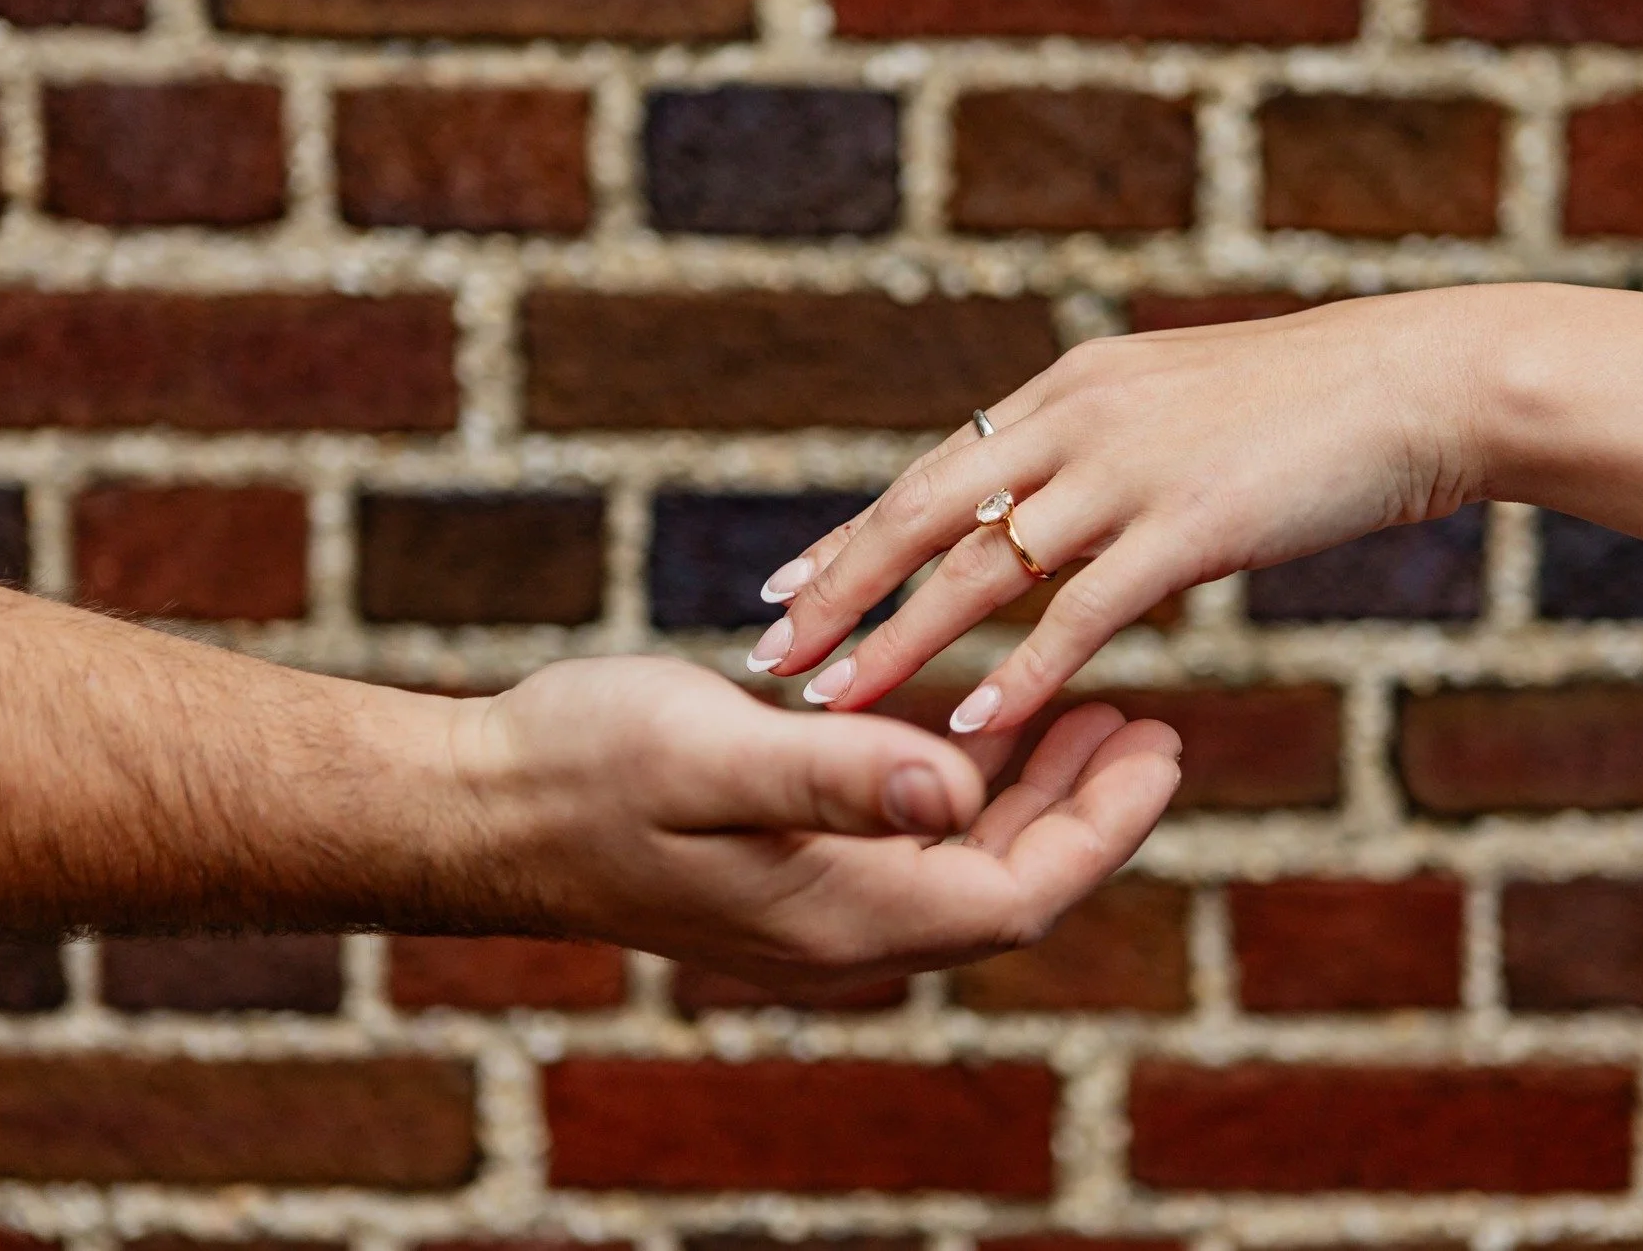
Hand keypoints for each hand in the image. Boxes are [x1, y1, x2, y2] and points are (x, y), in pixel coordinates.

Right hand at [451, 656, 1181, 989]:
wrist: (482, 805)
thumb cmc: (584, 767)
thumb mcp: (711, 753)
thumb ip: (837, 773)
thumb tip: (962, 790)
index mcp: (844, 912)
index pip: (1019, 893)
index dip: (1104, 827)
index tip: (1160, 749)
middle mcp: (844, 928)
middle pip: (1009, 883)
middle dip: (1089, 810)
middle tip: (1152, 726)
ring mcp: (817, 906)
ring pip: (965, 863)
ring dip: (1034, 795)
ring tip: (1094, 714)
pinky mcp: (791, 872)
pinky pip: (910, 844)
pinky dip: (962, 789)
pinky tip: (980, 730)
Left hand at [752, 285, 1495, 734]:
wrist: (1422, 382)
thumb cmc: (1310, 409)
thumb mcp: (1179, 411)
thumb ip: (1104, 460)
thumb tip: (1061, 527)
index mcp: (1067, 390)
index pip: (932, 474)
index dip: (853, 537)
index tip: (786, 587)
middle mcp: (1075, 419)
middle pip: (923, 514)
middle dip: (838, 590)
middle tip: (766, 651)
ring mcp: (1128, 470)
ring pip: (982, 567)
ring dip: (898, 640)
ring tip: (832, 702)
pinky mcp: (1190, 525)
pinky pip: (1084, 610)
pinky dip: (1023, 668)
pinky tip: (971, 719)